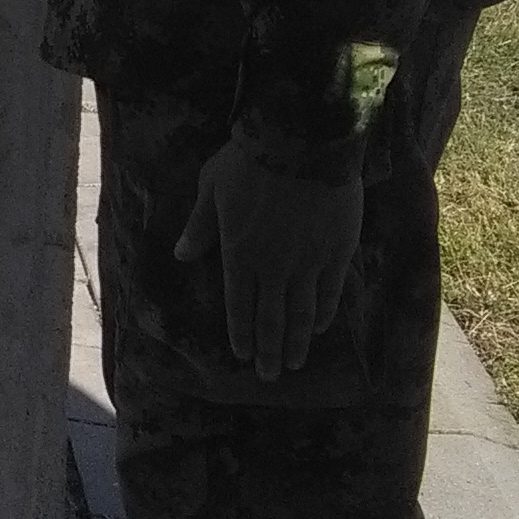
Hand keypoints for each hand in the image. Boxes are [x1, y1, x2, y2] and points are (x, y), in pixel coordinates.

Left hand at [173, 139, 363, 380]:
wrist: (302, 142)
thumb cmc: (249, 161)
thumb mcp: (212, 189)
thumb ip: (199, 226)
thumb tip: (181, 256)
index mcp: (238, 253)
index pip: (238, 303)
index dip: (241, 331)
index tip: (242, 354)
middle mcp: (272, 267)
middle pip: (270, 318)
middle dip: (268, 350)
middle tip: (269, 376)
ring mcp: (307, 262)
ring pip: (301, 312)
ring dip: (295, 341)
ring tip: (293, 364)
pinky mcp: (336, 252)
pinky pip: (330, 292)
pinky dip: (324, 314)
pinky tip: (319, 329)